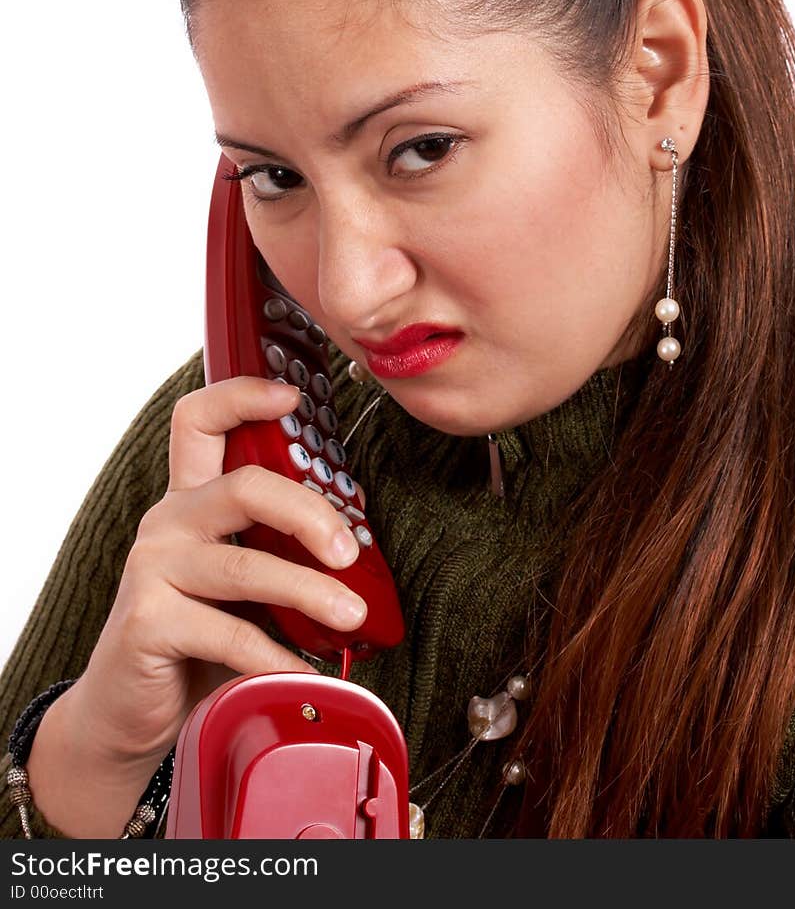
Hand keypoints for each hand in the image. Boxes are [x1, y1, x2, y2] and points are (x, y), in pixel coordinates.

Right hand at [69, 377, 367, 765]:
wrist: (128, 709)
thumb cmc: (196, 638)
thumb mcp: (239, 582)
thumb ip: (277, 551)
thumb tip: (355, 546)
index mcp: (191, 499)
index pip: (202, 421)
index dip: (243, 396)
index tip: (293, 396)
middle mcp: (168, 523)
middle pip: (244, 486)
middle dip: (309, 514)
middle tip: (350, 552)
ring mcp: (152, 569)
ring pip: (245, 567)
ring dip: (309, 592)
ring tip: (350, 617)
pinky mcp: (148, 622)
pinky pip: (229, 633)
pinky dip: (276, 656)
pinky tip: (303, 672)